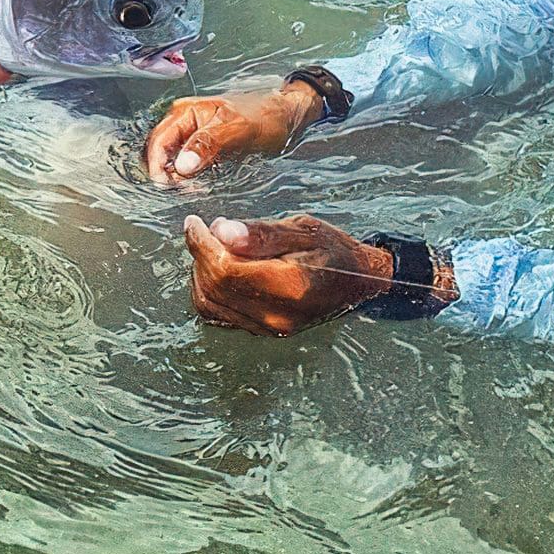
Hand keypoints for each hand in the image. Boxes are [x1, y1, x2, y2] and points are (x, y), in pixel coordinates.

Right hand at [144, 80, 322, 185]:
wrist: (284, 117)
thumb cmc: (266, 117)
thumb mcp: (238, 129)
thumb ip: (208, 144)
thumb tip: (182, 165)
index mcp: (185, 112)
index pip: (157, 142)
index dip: (158, 167)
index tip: (168, 187)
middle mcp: (183, 122)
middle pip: (158, 153)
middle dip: (165, 175)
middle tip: (184, 192)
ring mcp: (190, 136)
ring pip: (168, 162)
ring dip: (175, 179)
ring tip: (193, 190)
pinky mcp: (200, 149)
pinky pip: (182, 166)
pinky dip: (185, 179)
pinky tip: (198, 186)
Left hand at [183, 213, 393, 335]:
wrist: (358, 281)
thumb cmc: (333, 249)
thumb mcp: (303, 228)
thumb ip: (261, 233)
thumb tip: (221, 231)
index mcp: (289, 286)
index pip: (225, 269)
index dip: (201, 244)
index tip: (194, 222)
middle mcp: (277, 314)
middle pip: (214, 287)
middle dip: (200, 255)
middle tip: (205, 229)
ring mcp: (269, 328)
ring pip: (210, 304)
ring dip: (200, 273)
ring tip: (213, 247)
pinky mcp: (263, 331)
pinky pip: (219, 315)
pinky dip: (208, 291)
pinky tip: (218, 269)